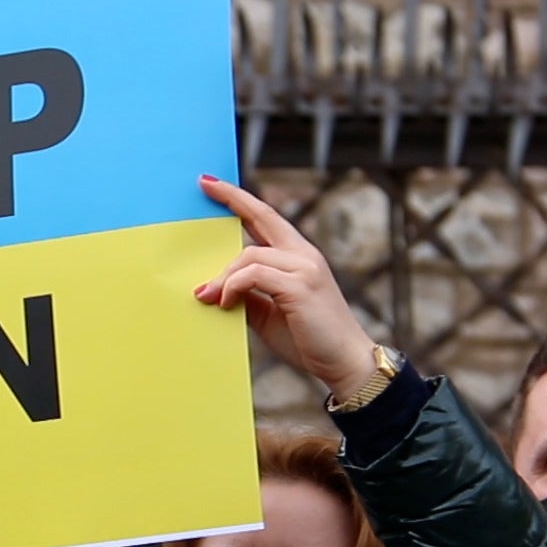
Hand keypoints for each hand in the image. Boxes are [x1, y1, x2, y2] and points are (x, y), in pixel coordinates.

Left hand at [193, 175, 378, 398]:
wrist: (343, 363)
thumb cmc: (308, 339)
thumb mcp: (268, 314)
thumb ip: (247, 295)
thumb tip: (214, 289)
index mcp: (298, 257)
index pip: (267, 218)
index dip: (241, 199)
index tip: (213, 184)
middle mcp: (304, 255)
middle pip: (263, 217)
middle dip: (233, 199)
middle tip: (203, 185)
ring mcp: (305, 267)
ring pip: (250, 255)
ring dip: (223, 277)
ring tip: (207, 297)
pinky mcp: (301, 285)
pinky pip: (254, 274)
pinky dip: (233, 286)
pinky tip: (225, 303)